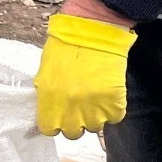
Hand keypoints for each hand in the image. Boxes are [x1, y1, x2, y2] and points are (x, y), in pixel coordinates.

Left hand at [34, 12, 135, 138]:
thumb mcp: (46, 71)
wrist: (93, 28)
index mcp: (49, 100)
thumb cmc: (66, 43)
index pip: (49, 130)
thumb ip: (47, 95)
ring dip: (96, 116)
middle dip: (76, 122)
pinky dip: (113, 109)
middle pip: (73, 133)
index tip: (61, 116)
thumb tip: (50, 109)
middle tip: (80, 106)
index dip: (55, 123)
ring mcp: (93, 108)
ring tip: (96, 96)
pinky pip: (115, 117)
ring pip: (95, 127)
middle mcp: (69, 109)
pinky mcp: (113, 102)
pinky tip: (109, 93)